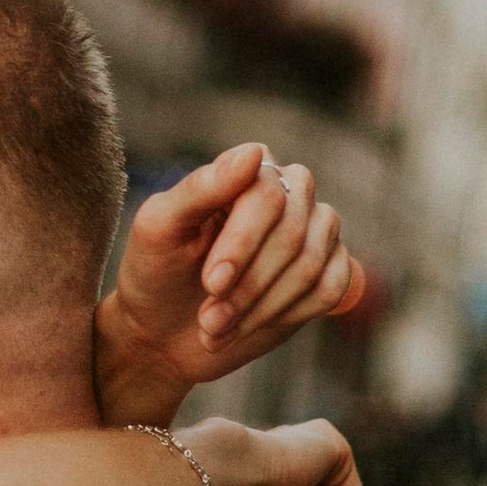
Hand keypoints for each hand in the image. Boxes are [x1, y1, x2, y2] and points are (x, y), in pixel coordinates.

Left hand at [94, 146, 363, 427]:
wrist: (163, 332)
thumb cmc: (157, 270)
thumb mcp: (160, 227)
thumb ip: (201, 188)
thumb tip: (254, 153)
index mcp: (247, 171)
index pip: (267, 194)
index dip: (242, 243)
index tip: (210, 284)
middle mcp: (290, 193)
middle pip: (292, 232)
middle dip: (248, 285)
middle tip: (208, 318)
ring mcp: (315, 232)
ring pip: (310, 266)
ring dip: (260, 307)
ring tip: (216, 328)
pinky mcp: (328, 272)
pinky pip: (330, 289)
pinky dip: (286, 315)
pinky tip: (250, 326)